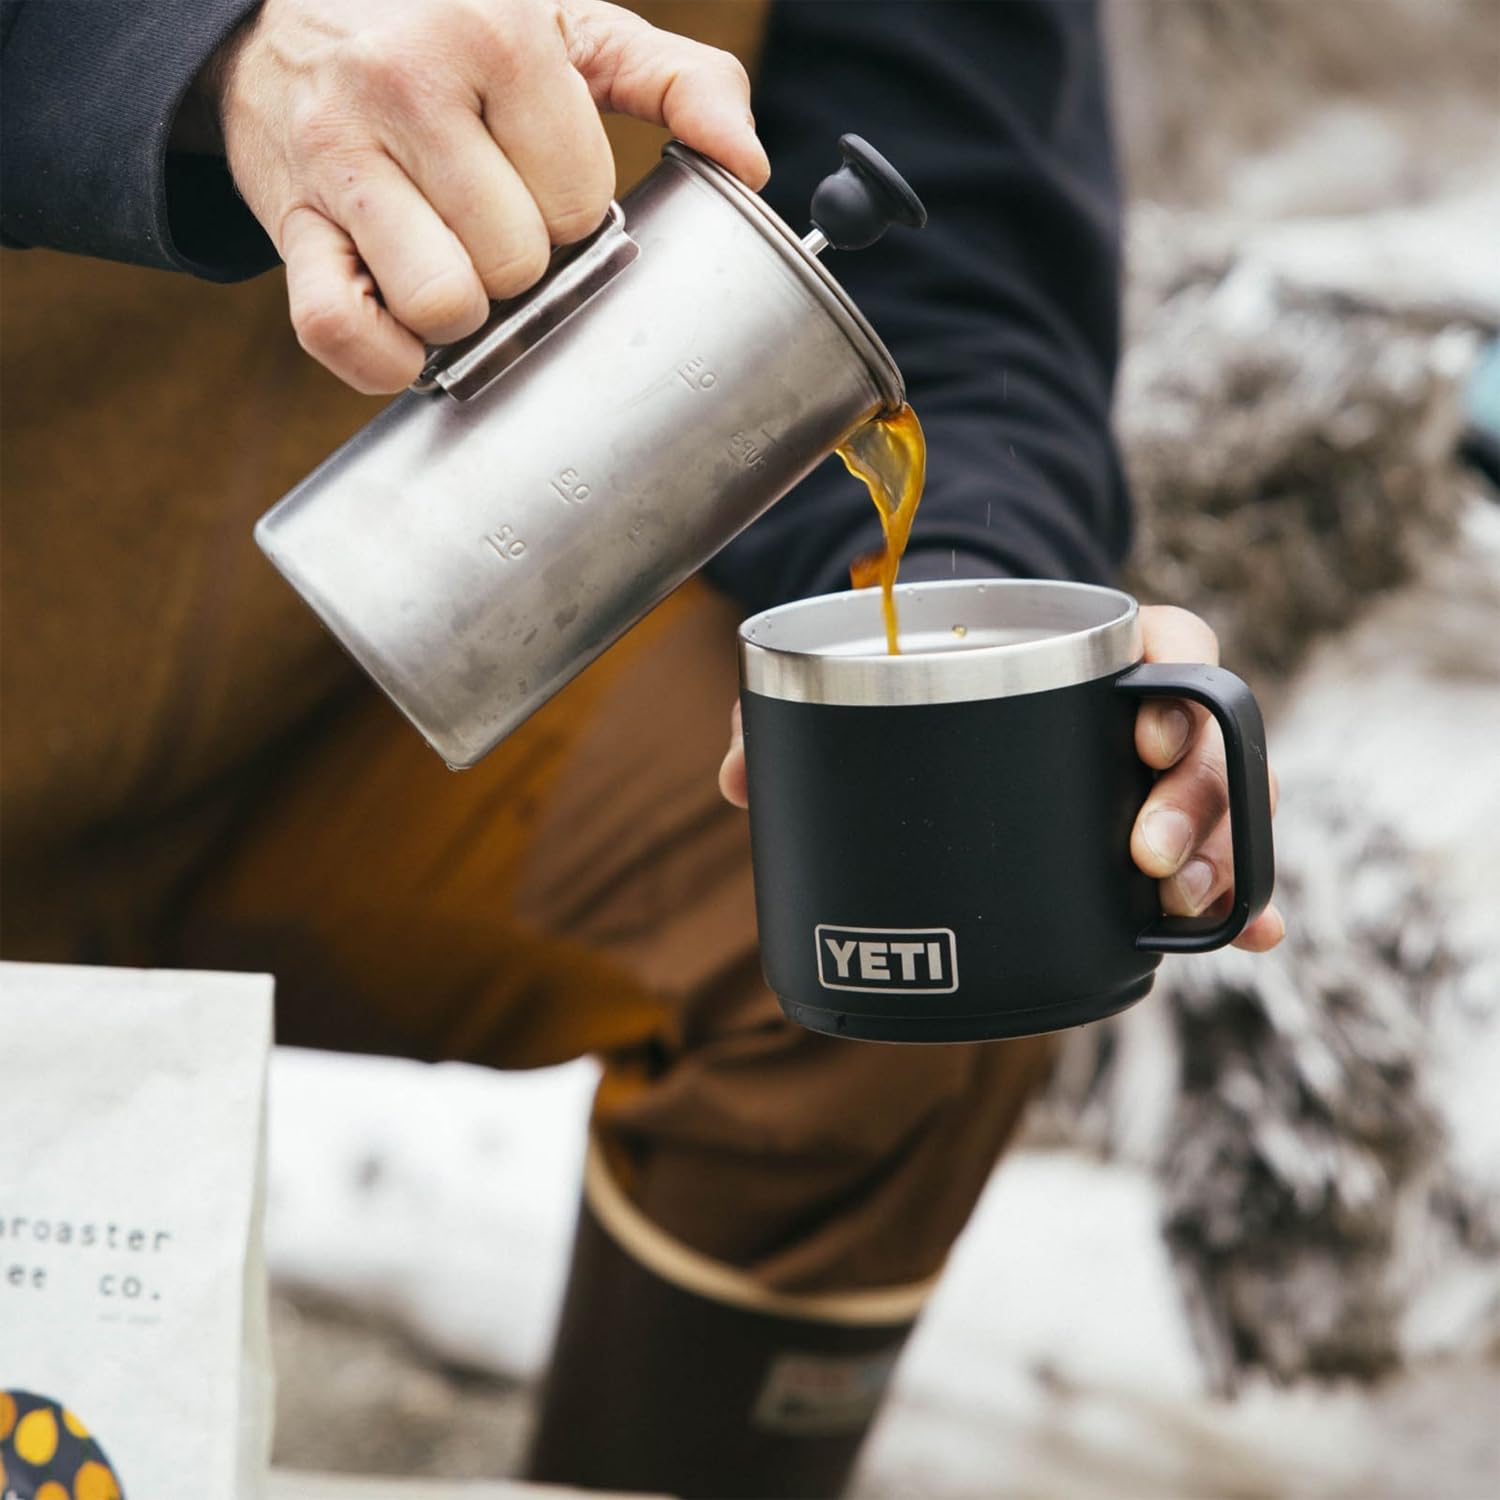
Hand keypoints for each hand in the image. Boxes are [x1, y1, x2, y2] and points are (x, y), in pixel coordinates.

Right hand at [213, 0, 767, 390]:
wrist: (281, 23)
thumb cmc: (447, 39)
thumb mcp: (566, 29)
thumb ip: (674, 80)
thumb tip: (749, 163)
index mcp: (497, 35)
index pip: (581, 200)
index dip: (572, 211)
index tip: (538, 182)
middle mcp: (408, 84)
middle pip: (519, 262)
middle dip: (519, 263)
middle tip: (488, 222)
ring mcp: (340, 157)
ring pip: (445, 303)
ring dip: (460, 310)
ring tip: (447, 262)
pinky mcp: (290, 224)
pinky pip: (342, 331)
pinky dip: (382, 356)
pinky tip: (400, 320)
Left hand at [717, 602, 1284, 952]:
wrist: (967, 678)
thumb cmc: (931, 668)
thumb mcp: (882, 668)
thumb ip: (806, 706)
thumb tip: (731, 774)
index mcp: (1101, 645)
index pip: (1171, 641)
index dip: (1179, 683)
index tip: (1149, 726)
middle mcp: (1144, 708)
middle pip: (1209, 743)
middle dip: (1196, 800)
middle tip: (1146, 853)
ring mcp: (1158, 775)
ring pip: (1225, 809)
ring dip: (1221, 861)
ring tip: (1183, 912)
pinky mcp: (1154, 832)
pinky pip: (1216, 863)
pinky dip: (1235, 900)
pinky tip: (1243, 938)